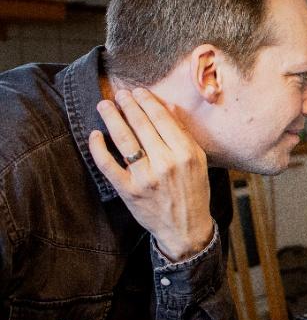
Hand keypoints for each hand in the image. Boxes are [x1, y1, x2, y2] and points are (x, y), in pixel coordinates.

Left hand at [88, 88, 214, 261]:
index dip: (147, 102)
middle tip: (119, 94)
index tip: (139, 92)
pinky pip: (108, 165)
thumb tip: (166, 108)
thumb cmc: (193, 191)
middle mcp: (166, 163)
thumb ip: (183, 135)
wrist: (185, 228)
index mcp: (186, 154)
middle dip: (128, 105)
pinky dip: (98, 148)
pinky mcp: (128, 190)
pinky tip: (95, 135)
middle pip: (141, 126)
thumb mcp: (197, 161)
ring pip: (124, 140)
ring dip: (112, 119)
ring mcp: (145, 177)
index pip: (162, 119)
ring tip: (104, 105)